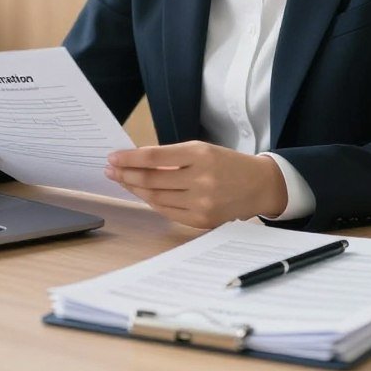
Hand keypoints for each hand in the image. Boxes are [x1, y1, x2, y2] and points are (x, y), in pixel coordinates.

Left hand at [105, 141, 287, 228]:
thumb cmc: (227, 163)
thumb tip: (136, 161)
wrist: (259, 185)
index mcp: (200, 154)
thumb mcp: (202, 150)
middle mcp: (201, 179)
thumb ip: (172, 156)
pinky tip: (141, 193)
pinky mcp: (202, 220)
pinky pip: (168, 211)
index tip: (113, 157)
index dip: (129, 158)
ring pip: (156, 197)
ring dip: (134, 189)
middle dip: (125, 174)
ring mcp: (202, 203)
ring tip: (122, 180)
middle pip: (151, 179)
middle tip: (110, 169)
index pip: (154, 157)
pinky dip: (151, 202)